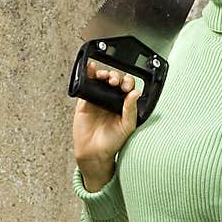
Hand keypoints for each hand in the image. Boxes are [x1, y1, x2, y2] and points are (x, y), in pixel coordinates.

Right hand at [73, 61, 142, 185]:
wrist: (94, 153)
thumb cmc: (112, 142)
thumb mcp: (127, 126)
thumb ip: (131, 110)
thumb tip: (135, 93)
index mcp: (124, 104)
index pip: (128, 87)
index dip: (127, 83)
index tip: (126, 87)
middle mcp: (112, 100)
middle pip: (115, 80)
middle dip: (116, 77)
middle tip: (114, 82)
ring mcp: (98, 99)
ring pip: (102, 80)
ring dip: (104, 74)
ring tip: (104, 76)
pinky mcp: (85, 101)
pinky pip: (87, 85)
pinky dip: (88, 74)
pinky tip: (91, 68)